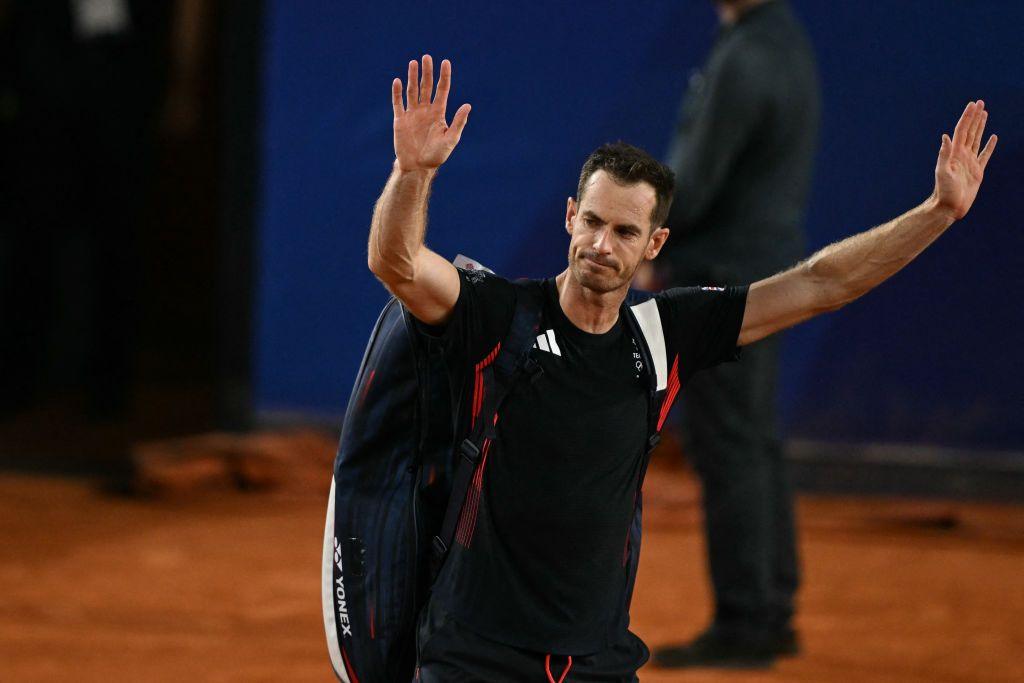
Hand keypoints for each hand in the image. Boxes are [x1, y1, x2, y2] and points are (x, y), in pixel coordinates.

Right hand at [392, 55, 471, 172]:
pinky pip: (398, 103)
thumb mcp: (451, 139)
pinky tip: (397, 81)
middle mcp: (425, 110)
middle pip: (426, 86)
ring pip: (412, 91)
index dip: (444, 76)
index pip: (442, 90)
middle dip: (427, 72)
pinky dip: (397, 92)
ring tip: (413, 63)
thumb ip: (458, 122)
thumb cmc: (436, 155)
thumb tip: (468, 105)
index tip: (445, 62)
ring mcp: (412, 114)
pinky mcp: (400, 120)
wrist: (418, 167)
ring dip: (412, 77)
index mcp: (438, 113)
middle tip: (427, 57)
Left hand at [932, 100, 996, 219]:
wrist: (949, 207)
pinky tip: (993, 137)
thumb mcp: (943, 172)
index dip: (967, 116)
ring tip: (984, 113)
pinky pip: (985, 155)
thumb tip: (945, 136)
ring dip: (981, 126)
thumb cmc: (944, 191)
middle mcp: (961, 155)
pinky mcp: (977, 171)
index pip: (962, 130)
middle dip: (975, 117)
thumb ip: (944, 155)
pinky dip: (990, 145)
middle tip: (980, 103)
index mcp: (954, 153)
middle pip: (970, 131)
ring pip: (977, 139)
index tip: (973, 104)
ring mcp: (970, 162)